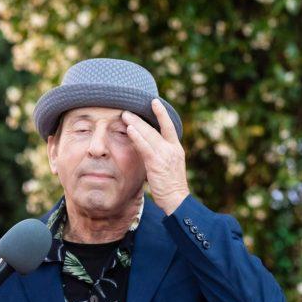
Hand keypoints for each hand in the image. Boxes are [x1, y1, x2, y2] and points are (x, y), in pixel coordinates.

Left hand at [122, 99, 189, 215]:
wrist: (177, 199)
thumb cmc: (171, 188)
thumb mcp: (168, 168)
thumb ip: (160, 157)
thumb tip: (147, 151)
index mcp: (176, 149)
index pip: (169, 126)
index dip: (162, 113)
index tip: (154, 102)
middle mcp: (172, 148)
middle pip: (155, 128)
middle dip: (141, 117)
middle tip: (129, 108)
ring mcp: (165, 154)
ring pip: (149, 134)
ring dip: (136, 123)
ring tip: (125, 114)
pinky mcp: (157, 162)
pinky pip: (145, 147)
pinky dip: (137, 137)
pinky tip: (129, 129)